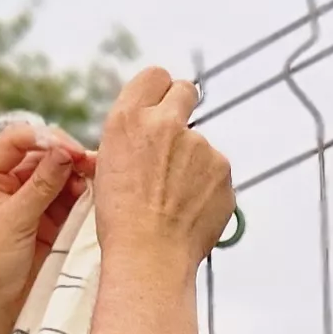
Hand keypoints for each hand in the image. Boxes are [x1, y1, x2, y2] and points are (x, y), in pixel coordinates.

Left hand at [0, 124, 87, 320]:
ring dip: (76, 176)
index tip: (71, 150)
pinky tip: (89, 198)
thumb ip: (40, 186)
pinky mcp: (46, 220)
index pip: (17, 139)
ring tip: (92, 184)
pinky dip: (79, 196)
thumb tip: (63, 151)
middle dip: (67, 156)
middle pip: (42, 153)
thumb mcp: (12, 223)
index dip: (46, 139)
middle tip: (92, 165)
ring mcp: (28, 201)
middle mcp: (6, 183)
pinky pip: (67, 199)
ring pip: (58, 175)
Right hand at [88, 68, 228, 333]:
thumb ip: (135, 137)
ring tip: (172, 200)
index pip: (155, 76)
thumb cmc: (121, 221)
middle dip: (182, 107)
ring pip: (200, 143)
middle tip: (174, 140)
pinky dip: (207, 188)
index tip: (160, 106)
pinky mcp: (223, 170)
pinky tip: (189, 211)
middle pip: (185, 91)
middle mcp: (166, 124)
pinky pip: (216, 172)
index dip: (158, 92)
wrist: (149, 257)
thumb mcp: (108, 166)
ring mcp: (200, 145)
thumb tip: (152, 127)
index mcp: (128, 119)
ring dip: (192, 162)